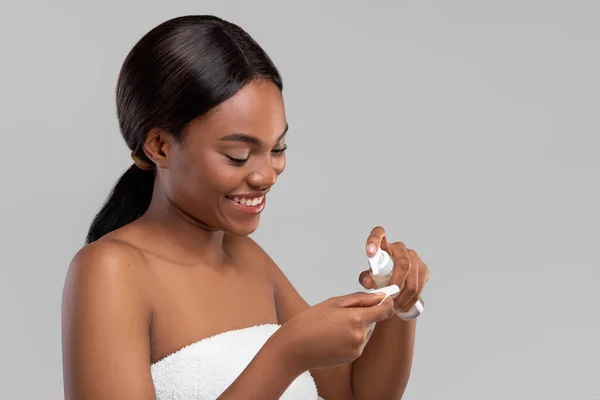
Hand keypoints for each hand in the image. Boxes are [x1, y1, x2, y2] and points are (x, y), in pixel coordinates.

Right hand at [272, 291, 394, 372]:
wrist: (294, 348)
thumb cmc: (309, 322)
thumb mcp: (334, 302)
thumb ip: (360, 298)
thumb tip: (379, 296)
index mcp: (357, 319)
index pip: (385, 310)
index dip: (385, 303)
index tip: (382, 299)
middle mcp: (360, 336)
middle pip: (373, 321)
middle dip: (362, 315)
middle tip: (340, 313)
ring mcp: (357, 349)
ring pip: (365, 332)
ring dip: (356, 327)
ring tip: (332, 326)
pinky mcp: (352, 357)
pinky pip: (358, 343)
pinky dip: (350, 338)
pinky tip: (332, 337)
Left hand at [358, 226, 429, 313]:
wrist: (397, 284)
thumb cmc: (380, 277)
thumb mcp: (370, 278)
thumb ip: (366, 278)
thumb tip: (369, 281)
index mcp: (384, 246)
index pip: (379, 233)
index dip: (374, 240)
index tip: (369, 252)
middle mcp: (400, 249)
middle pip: (403, 264)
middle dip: (396, 284)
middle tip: (389, 297)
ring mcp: (414, 258)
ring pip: (412, 280)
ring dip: (403, 297)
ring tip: (394, 306)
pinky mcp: (424, 269)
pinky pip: (419, 287)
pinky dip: (410, 300)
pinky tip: (403, 305)